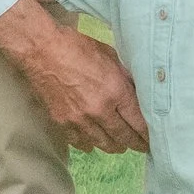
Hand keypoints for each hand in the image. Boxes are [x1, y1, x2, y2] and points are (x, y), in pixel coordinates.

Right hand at [0, 0, 149, 153]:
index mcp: (116, 91)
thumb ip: (125, 77)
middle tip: (142, 147)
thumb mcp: (110, 56)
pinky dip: (90, 144)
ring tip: (120, 146)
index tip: (153, 139)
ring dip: (115, 146)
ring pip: (104, 144)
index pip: (139, 123)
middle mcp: (100, 110)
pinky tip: (95, 142)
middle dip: (135, 144)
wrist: (41, 50)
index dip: (148, 134)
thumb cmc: (77, 46)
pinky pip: (81, 143)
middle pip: (124, 138)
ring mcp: (79, 120)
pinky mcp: (62, 123)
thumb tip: (139, 91)